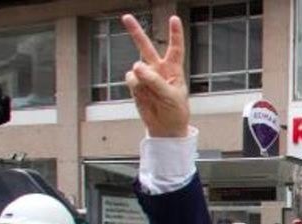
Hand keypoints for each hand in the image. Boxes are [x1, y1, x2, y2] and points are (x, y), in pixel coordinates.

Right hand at [122, 14, 189, 137]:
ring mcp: (145, 76)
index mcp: (174, 69)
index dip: (175, 34)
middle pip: (146, 47)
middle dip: (135, 32)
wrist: (165, 127)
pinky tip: (144, 95)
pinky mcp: (135, 84)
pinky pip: (131, 79)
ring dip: (142, 79)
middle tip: (126, 17)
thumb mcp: (171, 96)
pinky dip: (136, 87)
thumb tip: (136, 66)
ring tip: (152, 94)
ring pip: (137, 68)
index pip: (175, 49)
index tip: (174, 18)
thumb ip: (155, 81)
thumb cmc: (175, 111)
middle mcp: (158, 69)